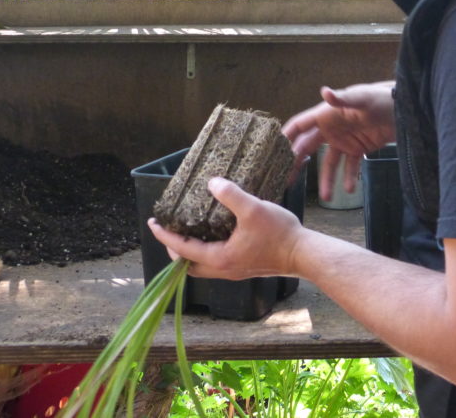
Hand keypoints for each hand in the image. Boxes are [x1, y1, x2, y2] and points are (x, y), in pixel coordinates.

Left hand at [148, 176, 303, 279]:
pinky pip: (217, 262)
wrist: (303, 254)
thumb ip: (231, 195)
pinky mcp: (245, 268)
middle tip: (170, 228)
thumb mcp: (253, 209)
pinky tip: (216, 234)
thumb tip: (212, 183)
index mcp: (219, 258)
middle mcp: (224, 269)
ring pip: (202, 266)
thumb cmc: (279, 234)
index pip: (182, 248)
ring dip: (191, 251)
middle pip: (188, 264)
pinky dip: (207, 251)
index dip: (164, 235)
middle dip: (175, 247)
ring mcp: (235, 270)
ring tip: (190, 230)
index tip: (152, 223)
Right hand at [282, 82, 394, 200]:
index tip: (270, 154)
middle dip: (297, 164)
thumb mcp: (362, 98)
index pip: (300, 126)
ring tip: (327, 198)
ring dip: (327, 180)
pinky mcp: (359, 148)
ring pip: (329, 163)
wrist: (404, 108)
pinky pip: (350, 166)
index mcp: (326, 114)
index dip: (285, 138)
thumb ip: (342, 99)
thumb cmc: (380, 98)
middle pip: (308, 148)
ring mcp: (344, 140)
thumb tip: (324, 91)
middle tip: (286, 182)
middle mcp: (331, 128)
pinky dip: (349, 178)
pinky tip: (349, 191)